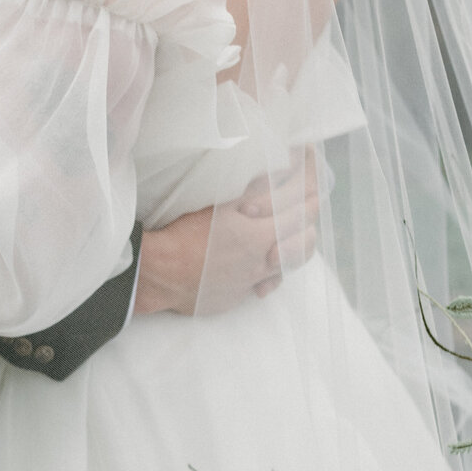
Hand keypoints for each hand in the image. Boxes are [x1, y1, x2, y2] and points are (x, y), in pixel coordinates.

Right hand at [134, 148, 318, 315]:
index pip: (301, 207)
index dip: (310, 188)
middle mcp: (262, 259)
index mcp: (260, 232)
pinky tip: (265, 268)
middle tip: (307, 201)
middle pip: (304, 238)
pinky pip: (266, 285)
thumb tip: (277, 175)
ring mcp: (252, 280)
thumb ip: (252, 192)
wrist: (159, 275)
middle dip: (309, 218)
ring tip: (291, 234)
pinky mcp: (238, 295)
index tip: (311, 177)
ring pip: (289, 264)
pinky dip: (270, 275)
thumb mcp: (220, 204)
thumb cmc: (184, 234)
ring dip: (294, 246)